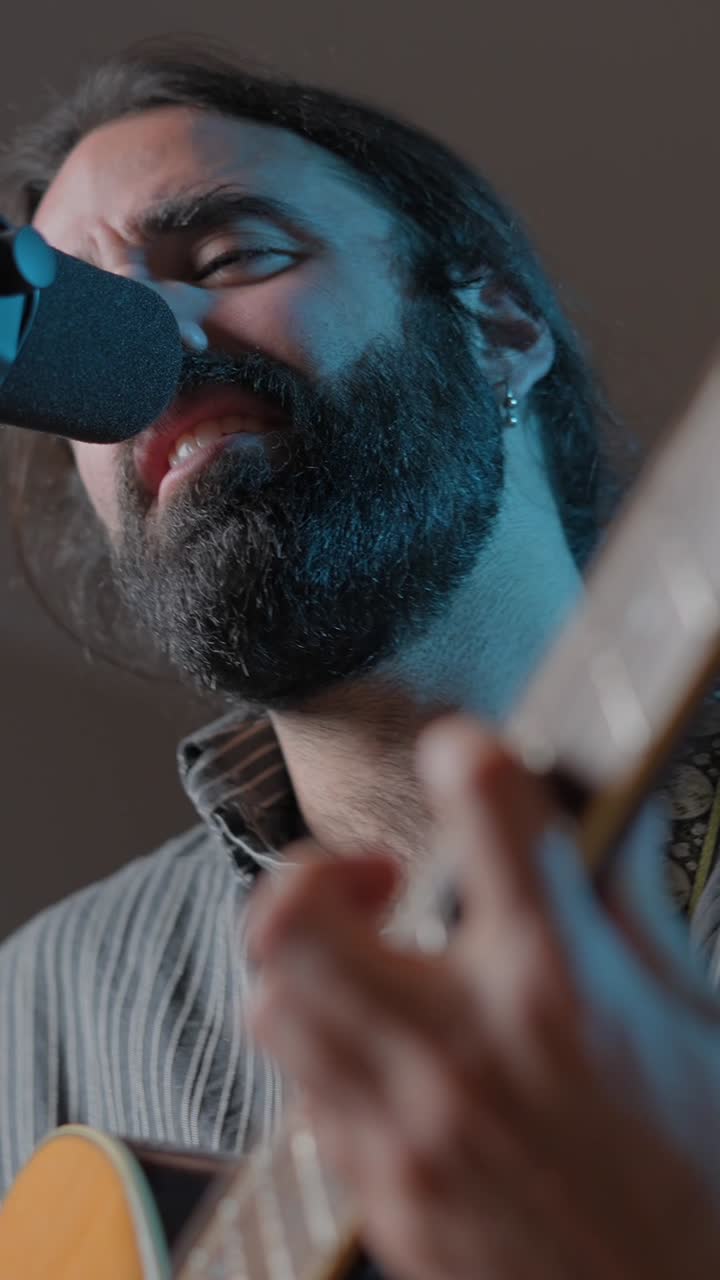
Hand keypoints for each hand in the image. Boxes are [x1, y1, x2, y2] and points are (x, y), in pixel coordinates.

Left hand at [248, 714, 719, 1279]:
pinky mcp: (382, 1195)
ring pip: (274, 1004)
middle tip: (372, 887)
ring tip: (370, 969)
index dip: (467, 756)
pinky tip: (389, 1056)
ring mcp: (408, 1133)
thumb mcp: (694, 1015)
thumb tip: (607, 808)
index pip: (489, 816)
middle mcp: (463, 1052)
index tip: (463, 755)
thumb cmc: (703, 1174)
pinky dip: (330, 1054)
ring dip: (311, 966)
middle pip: (296, 918)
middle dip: (316, 874)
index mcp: (558, 988)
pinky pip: (306, 1096)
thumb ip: (628, 901)